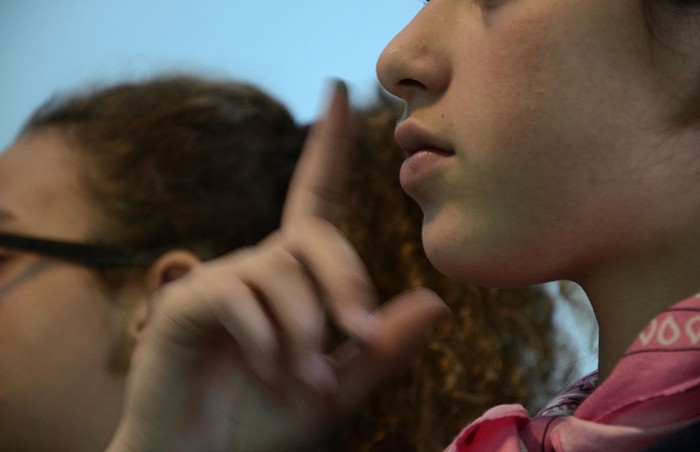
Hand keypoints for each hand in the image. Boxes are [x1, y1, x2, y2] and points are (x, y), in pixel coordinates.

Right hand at [106, 82, 450, 451]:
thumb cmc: (263, 426)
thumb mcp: (339, 391)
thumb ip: (381, 349)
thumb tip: (437, 302)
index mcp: (293, 281)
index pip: (314, 199)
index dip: (327, 146)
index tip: (340, 91)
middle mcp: (258, 269)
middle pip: (315, 237)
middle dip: (345, 283)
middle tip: (356, 336)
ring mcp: (221, 282)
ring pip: (282, 269)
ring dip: (305, 330)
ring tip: (303, 381)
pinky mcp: (188, 303)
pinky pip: (240, 294)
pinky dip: (265, 336)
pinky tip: (263, 369)